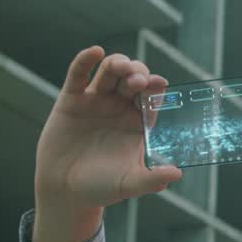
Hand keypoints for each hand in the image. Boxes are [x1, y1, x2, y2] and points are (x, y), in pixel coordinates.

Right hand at [32, 46, 182, 241]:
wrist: (64, 190)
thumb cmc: (100, 187)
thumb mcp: (129, 184)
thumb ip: (152, 179)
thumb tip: (177, 174)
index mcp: (138, 123)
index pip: (151, 99)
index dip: (155, 89)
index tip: (159, 83)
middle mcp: (120, 108)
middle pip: (133, 79)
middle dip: (138, 74)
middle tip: (138, 80)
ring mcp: (96, 101)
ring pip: (110, 72)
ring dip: (117, 64)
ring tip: (121, 67)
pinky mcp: (71, 99)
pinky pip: (78, 74)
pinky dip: (85, 60)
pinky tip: (94, 51)